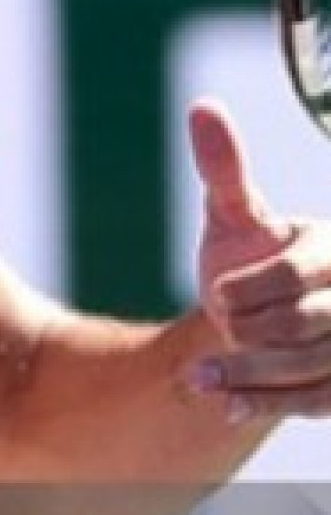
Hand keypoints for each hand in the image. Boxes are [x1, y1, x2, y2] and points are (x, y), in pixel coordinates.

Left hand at [187, 98, 330, 423]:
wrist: (258, 316)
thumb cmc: (248, 257)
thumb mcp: (234, 215)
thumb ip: (223, 170)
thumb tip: (201, 109)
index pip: (296, 275)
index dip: (247, 290)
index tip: (216, 296)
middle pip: (304, 325)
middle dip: (249, 335)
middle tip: (213, 333)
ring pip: (311, 367)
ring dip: (249, 377)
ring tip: (197, 382)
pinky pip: (317, 401)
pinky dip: (269, 404)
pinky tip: (226, 405)